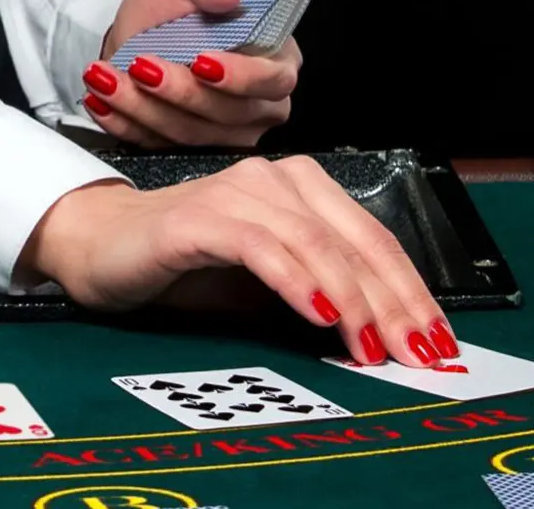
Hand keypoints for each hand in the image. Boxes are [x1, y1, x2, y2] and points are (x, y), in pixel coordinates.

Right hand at [19, 157, 456, 367]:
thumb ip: (317, 295)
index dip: (411, 291)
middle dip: (396, 303)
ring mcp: (239, 192)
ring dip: (355, 300)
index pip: (373, 240)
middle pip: (357, 240)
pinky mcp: (202, 217)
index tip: (437, 342)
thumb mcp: (262, 286)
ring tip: (376, 346)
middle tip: (420, 354)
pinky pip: (263, 248)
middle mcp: (276, 179)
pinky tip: (321, 314)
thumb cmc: (180, 268)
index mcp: (300, 190)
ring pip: (318, 243)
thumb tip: (382, 336)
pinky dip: (298, 282)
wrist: (95, 247)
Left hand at [81, 0, 302, 147]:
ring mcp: (226, 133)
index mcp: (277, 58)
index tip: (200, 61)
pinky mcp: (188, 149)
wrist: (138, 30)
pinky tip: (100, 102)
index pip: (272, 79)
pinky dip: (125, 125)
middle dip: (180, 94)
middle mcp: (260, 104)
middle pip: (229, 114)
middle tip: (140, 67)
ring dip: (143, 108)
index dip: (240, 76)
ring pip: (190, 135)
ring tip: (105, 79)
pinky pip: (157, 147)